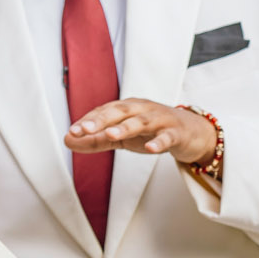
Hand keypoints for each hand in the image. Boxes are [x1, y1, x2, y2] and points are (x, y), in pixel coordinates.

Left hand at [65, 98, 217, 165]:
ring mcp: (160, 119)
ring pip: (141, 122)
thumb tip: (67, 140)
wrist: (191, 133)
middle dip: (101, 120)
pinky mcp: (177, 132)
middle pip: (120, 112)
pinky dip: (159, 142)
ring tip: (111, 135)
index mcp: (127, 108)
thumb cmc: (152, 132)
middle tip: (84, 129)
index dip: (88, 121)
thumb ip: (96, 139)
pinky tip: (150, 149)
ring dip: (126, 127)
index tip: (72, 132)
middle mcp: (142, 109)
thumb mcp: (122, 137)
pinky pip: (167, 137)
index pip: (104, 112)